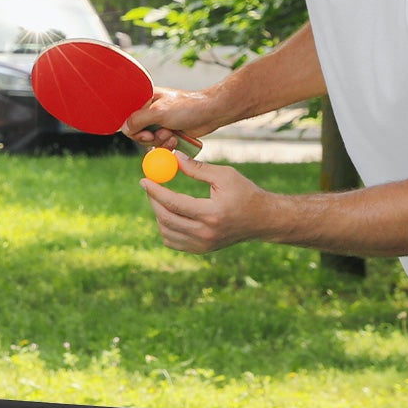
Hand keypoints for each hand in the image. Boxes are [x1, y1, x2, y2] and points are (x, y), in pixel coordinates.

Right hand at [125, 87, 222, 148]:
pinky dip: (167, 145)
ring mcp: (159, 122)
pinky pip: (160, 144)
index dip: (134, 129)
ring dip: (160, 141)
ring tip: (172, 134)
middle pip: (137, 132)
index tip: (146, 133)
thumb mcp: (158, 112)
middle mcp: (150, 111)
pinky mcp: (169, 132)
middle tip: (162, 134)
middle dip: (150, 137)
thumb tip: (125, 129)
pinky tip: (176, 139)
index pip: (127, 118)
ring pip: (149, 141)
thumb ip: (138, 119)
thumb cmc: (187, 107)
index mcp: (145, 100)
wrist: (211, 113)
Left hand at [144, 159, 276, 254]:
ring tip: (161, 199)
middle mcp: (206, 233)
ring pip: (166, 232)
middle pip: (166, 219)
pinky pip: (173, 241)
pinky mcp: (202, 249)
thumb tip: (173, 158)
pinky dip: (166, 228)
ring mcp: (203, 244)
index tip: (144, 180)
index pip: (173, 203)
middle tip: (149, 187)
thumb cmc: (245, 193)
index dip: (155, 191)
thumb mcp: (225, 175)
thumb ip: (197, 168)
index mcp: (211, 213)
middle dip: (153, 201)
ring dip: (158, 214)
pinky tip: (170, 213)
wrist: (262, 220)